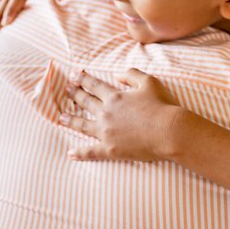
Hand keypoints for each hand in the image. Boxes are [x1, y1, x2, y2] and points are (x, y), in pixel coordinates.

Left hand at [60, 69, 180, 161]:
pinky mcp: (110, 150)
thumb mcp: (149, 82)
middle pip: (86, 102)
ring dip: (71, 120)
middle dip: (75, 95)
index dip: (83, 79)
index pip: (94, 86)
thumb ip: (132, 75)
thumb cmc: (161, 106)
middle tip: (66, 90)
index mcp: (115, 97)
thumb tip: (118, 75)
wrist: (168, 131)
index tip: (74, 75)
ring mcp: (106, 132)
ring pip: (83, 125)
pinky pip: (90, 151)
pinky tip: (70, 153)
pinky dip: (79, 153)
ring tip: (61, 118)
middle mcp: (106, 113)